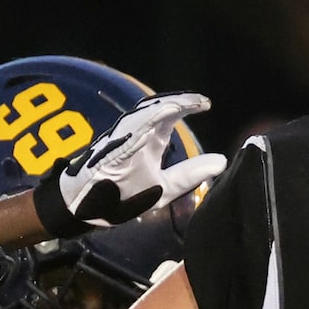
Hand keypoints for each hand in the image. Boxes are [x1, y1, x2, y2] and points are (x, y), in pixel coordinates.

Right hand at [35, 93, 224, 235]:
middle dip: (179, 101)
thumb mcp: (165, 187)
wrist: (87, 207)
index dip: (188, 105)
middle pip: (157, 108)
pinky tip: (158, 120)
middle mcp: (136, 134)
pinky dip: (142, 125)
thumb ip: (190, 174)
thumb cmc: (124, 195)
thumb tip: (221, 161)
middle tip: (201, 102)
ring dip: (163, 108)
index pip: (169, 114)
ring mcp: (121, 140)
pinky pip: (126, 135)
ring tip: (184, 104)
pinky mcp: (109, 152)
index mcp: (149, 139)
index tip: (206, 105)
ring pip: (142, 115)